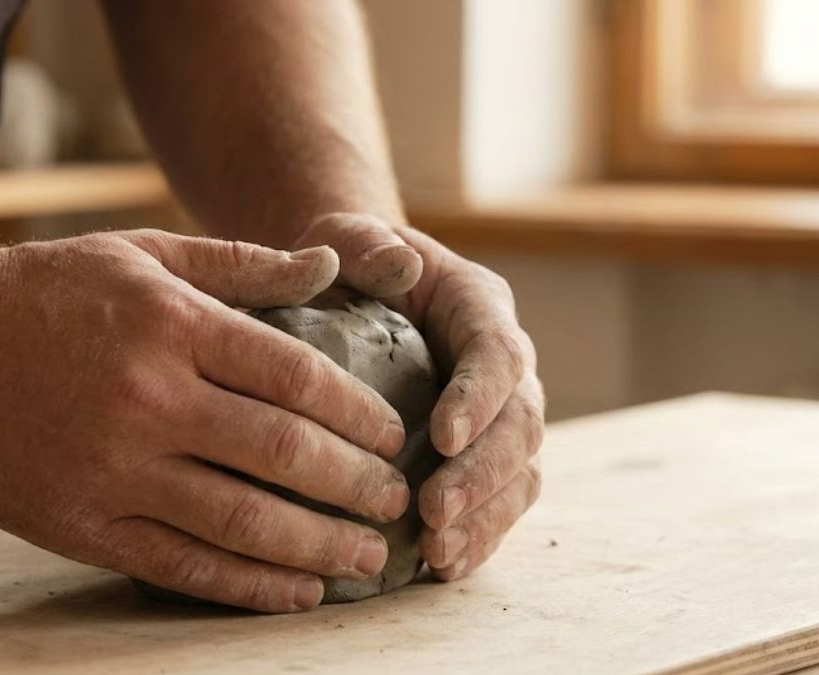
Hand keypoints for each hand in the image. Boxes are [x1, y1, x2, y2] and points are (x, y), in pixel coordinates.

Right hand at [0, 230, 412, 612]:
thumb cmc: (43, 292)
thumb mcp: (140, 254)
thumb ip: (240, 264)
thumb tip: (331, 267)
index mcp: (168, 326)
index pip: (294, 374)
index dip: (357, 412)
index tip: (394, 435)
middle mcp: (145, 400)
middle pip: (281, 453)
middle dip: (357, 484)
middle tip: (398, 502)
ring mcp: (109, 470)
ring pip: (241, 522)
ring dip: (319, 547)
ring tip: (368, 558)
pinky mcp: (78, 526)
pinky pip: (180, 566)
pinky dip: (248, 588)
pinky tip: (297, 594)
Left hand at [293, 213, 543, 580]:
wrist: (350, 288)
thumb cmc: (345, 263)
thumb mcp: (348, 237)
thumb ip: (367, 243)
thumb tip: (402, 265)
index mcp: (479, 307)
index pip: (498, 354)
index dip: (479, 398)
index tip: (443, 437)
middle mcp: (505, 364)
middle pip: (520, 424)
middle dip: (482, 474)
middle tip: (433, 513)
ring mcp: (499, 414)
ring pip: (519, 473)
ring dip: (485, 517)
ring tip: (438, 554)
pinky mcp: (482, 456)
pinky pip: (498, 502)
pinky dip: (478, 536)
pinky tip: (443, 568)